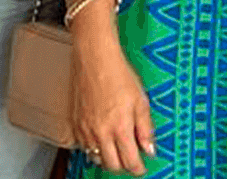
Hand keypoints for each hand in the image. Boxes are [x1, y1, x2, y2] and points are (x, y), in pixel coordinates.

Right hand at [72, 31, 154, 174]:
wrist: (95, 59)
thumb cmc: (118, 74)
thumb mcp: (141, 101)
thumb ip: (146, 128)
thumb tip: (150, 148)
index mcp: (119, 128)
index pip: (130, 161)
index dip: (139, 168)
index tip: (143, 167)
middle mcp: (100, 132)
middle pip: (112, 165)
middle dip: (124, 166)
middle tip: (132, 160)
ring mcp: (86, 130)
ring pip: (96, 158)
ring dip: (108, 159)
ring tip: (117, 150)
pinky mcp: (75, 124)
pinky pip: (83, 147)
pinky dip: (94, 148)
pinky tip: (102, 140)